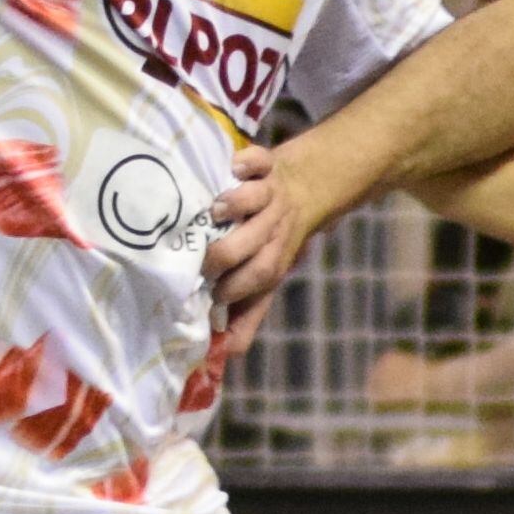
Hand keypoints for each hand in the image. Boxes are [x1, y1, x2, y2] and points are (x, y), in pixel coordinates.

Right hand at [204, 138, 309, 316]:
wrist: (310, 187)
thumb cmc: (277, 239)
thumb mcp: (268, 279)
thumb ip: (247, 314)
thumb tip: (226, 354)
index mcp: (275, 256)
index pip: (260, 277)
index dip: (237, 289)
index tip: (213, 295)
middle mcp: (275, 226)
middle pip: (258, 243)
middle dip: (229, 253)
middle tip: (204, 258)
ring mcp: (272, 193)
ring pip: (258, 198)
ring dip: (237, 204)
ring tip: (216, 210)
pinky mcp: (267, 163)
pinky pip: (259, 159)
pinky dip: (246, 162)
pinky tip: (232, 168)